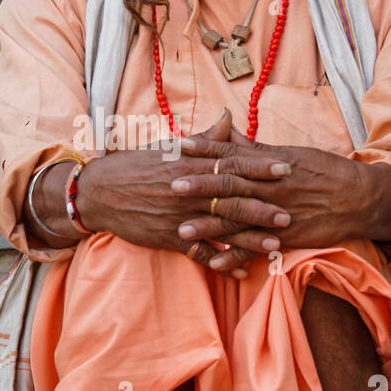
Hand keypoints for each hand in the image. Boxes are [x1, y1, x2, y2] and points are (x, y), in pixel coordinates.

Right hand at [33, 112, 290, 276]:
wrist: (100, 192)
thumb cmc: (136, 166)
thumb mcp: (168, 147)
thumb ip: (203, 139)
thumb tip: (228, 118)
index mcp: (190, 165)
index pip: (231, 164)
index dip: (260, 167)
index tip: (286, 167)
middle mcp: (187, 191)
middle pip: (231, 199)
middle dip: (262, 206)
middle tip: (291, 212)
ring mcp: (180, 217)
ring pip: (220, 229)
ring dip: (249, 238)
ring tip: (276, 244)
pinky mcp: (170, 238)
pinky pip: (201, 255)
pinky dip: (222, 264)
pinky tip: (244, 272)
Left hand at [170, 126, 390, 269]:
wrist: (361, 198)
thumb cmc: (324, 171)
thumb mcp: (290, 153)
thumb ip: (254, 147)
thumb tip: (225, 130)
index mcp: (271, 164)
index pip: (233, 154)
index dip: (206, 150)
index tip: (180, 146)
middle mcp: (272, 187)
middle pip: (231, 185)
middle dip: (201, 186)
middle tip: (171, 185)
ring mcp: (278, 213)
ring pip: (239, 219)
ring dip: (209, 226)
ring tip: (180, 230)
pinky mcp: (286, 237)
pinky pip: (256, 249)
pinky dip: (234, 256)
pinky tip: (211, 261)